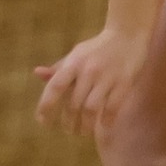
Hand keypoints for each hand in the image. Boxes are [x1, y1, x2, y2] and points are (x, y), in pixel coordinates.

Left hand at [34, 27, 149, 135]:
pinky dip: (106, 120)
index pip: (55, 87)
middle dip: (68, 121)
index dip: (46, 105)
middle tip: (68, 130)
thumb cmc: (98, 47)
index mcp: (74, 63)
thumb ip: (59, 67)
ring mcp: (107, 78)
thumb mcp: (76, 54)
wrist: (128, 34)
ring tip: (83, 132)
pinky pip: (112, 108)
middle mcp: (88, 71)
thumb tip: (37, 73)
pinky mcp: (124, 83)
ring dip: (85, 125)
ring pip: (91, 109)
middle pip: (73, 103)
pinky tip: (103, 126)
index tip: (42, 121)